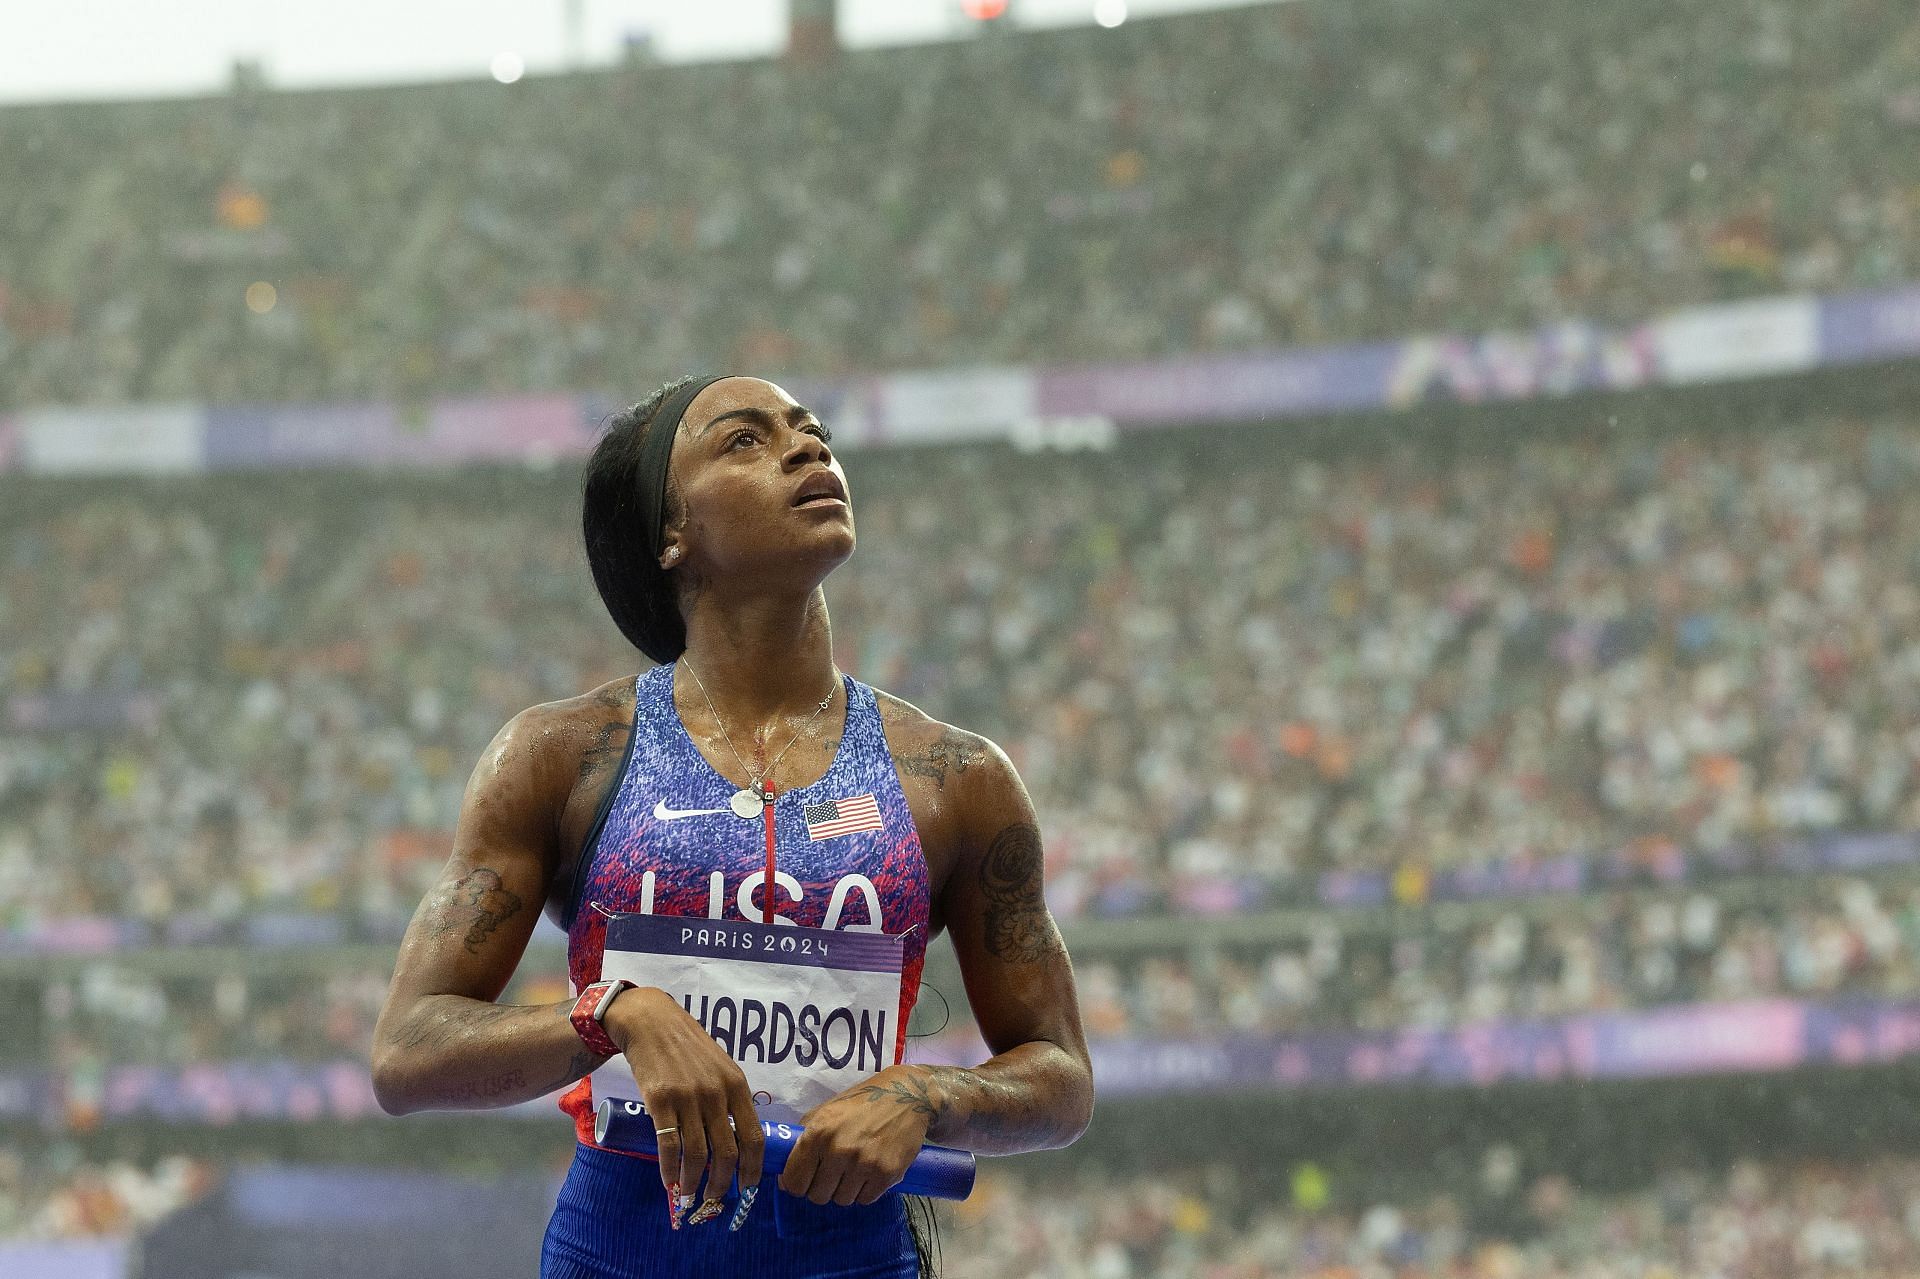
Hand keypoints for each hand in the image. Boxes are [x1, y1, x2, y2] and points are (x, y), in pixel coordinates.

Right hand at [605, 986, 763, 1210]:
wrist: (651, 1022)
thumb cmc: (688, 1047)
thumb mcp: (720, 1066)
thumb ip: (729, 1098)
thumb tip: (736, 1140)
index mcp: (737, 1085)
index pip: (753, 1137)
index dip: (752, 1169)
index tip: (747, 1188)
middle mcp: (716, 1094)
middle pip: (727, 1153)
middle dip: (722, 1184)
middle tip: (714, 1199)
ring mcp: (688, 1098)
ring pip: (697, 1155)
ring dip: (694, 1183)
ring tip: (690, 1195)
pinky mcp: (660, 1101)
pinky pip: (669, 1146)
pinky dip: (669, 1170)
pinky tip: (669, 1180)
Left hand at [780, 1064, 938, 1205]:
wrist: (907, 1096)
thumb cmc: (861, 1102)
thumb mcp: (826, 1111)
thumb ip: (804, 1138)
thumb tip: (785, 1176)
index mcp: (818, 1132)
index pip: (794, 1182)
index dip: (797, 1185)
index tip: (805, 1180)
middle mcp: (838, 1150)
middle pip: (817, 1196)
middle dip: (822, 1188)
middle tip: (833, 1173)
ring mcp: (863, 1164)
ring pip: (842, 1200)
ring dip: (845, 1190)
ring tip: (854, 1170)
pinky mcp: (886, 1174)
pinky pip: (865, 1200)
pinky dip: (865, 1190)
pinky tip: (870, 1172)